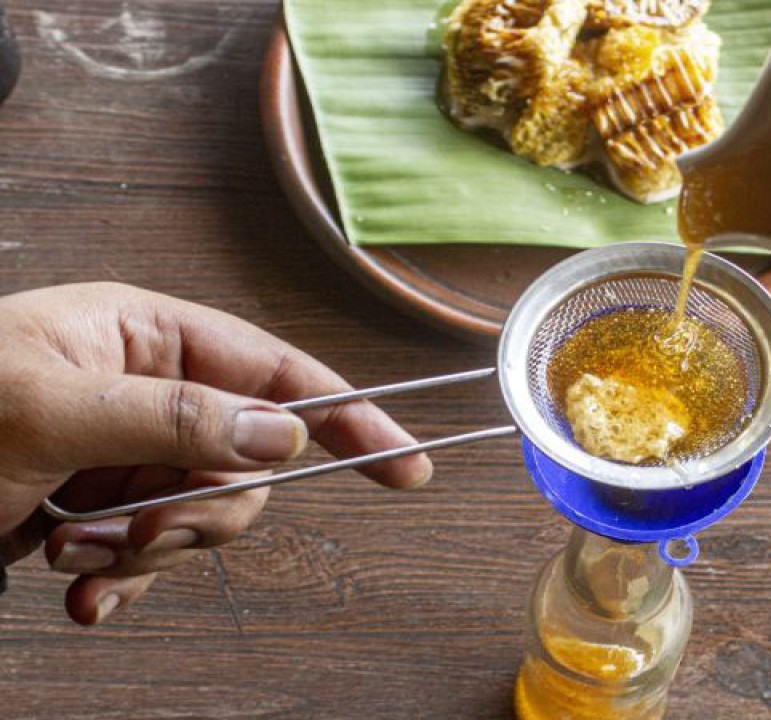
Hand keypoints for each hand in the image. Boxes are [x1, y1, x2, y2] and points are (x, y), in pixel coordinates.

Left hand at [0, 283, 431, 623]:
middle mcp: (144, 391)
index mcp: (143, 336)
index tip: (405, 463)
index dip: (348, 416)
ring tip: (67, 551)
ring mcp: (123, 453)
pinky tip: (77, 592)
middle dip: (194, 511)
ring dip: (141, 549)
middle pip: (243, 462)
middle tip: (129, 528)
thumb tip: (280, 431)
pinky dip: (120, 581)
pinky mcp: (96, 507)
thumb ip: (173, 415)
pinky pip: (151, 552)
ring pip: (198, 515)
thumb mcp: (47, 410)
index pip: (275, 373)